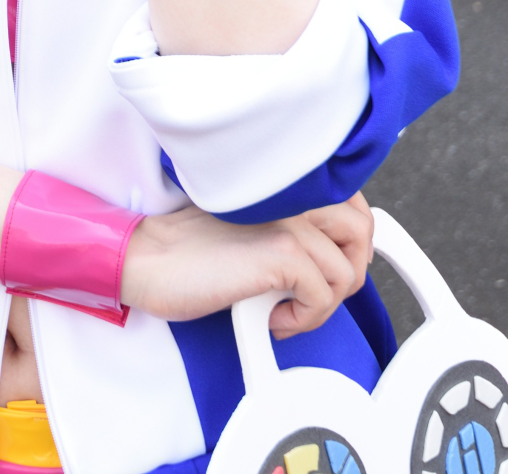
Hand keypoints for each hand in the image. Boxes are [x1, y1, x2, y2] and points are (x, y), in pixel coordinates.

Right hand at [117, 193, 372, 336]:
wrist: (146, 260)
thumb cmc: (188, 253)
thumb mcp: (249, 228)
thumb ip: (289, 228)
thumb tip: (332, 260)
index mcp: (283, 186)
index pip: (352, 203)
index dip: (349, 245)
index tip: (327, 270)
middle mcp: (292, 196)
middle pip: (361, 231)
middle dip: (346, 274)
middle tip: (313, 296)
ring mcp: (290, 223)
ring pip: (347, 272)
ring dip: (321, 306)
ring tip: (284, 310)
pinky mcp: (282, 254)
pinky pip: (323, 298)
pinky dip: (303, 320)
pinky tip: (271, 318)